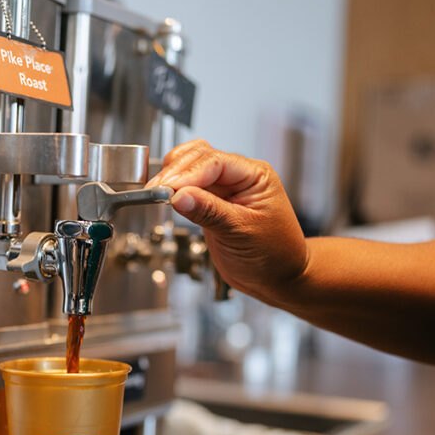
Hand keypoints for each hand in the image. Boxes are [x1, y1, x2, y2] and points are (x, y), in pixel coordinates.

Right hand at [149, 139, 307, 304]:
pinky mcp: (211, 201)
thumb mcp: (241, 232)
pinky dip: (174, 188)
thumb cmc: (274, 255)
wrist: (278, 277)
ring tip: (156, 191)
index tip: (168, 189)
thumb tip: (179, 196)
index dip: (188, 174)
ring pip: (191, 166)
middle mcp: (239, 176)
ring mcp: (224, 188)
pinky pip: (188, 186)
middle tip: (156, 190)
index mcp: (255, 176)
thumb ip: (209, 212)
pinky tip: (164, 196)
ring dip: (172, 175)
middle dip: (176, 172)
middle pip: (200, 157)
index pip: (216, 162)